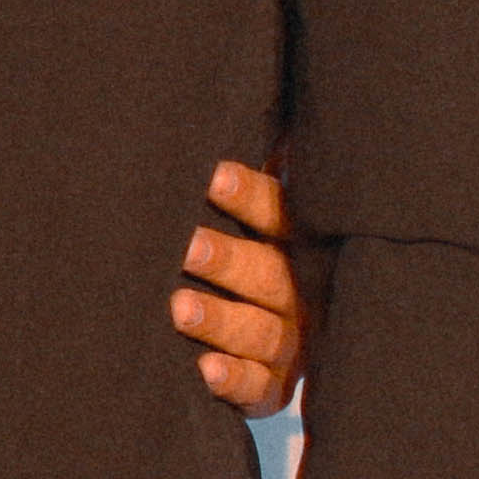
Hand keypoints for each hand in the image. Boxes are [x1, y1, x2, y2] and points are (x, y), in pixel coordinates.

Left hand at [176, 155, 320, 420]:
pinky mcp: (272, 388)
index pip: (280, 214)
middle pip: (267, 275)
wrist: (282, 341)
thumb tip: (225, 89)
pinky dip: (233, 380)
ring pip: (261, 331)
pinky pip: (257, 389)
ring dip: (221, 320)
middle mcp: (301, 293)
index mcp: (299, 243)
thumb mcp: (263, 212)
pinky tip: (203, 370)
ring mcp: (292, 345)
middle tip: (185, 244)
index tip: (210, 175)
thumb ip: (246, 170)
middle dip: (226, 259)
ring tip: (177, 306)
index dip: (248, 195)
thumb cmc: (252, 251)